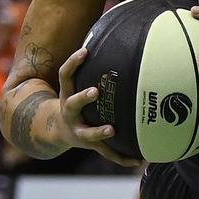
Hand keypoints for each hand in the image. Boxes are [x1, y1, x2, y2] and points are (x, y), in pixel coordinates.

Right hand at [56, 48, 140, 166]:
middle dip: (83, 97)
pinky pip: (107, 153)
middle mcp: (70, 112)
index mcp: (67, 94)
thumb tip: (122, 36)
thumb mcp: (77, 83)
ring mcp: (78, 130)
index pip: (66, 75)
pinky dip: (123, 158)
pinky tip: (140, 161)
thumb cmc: (77, 100)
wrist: (58, 131)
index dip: (74, 62)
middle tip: (95, 91)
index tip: (85, 51)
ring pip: (87, 134)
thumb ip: (94, 65)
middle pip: (72, 104)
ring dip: (98, 132)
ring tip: (112, 129)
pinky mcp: (91, 145)